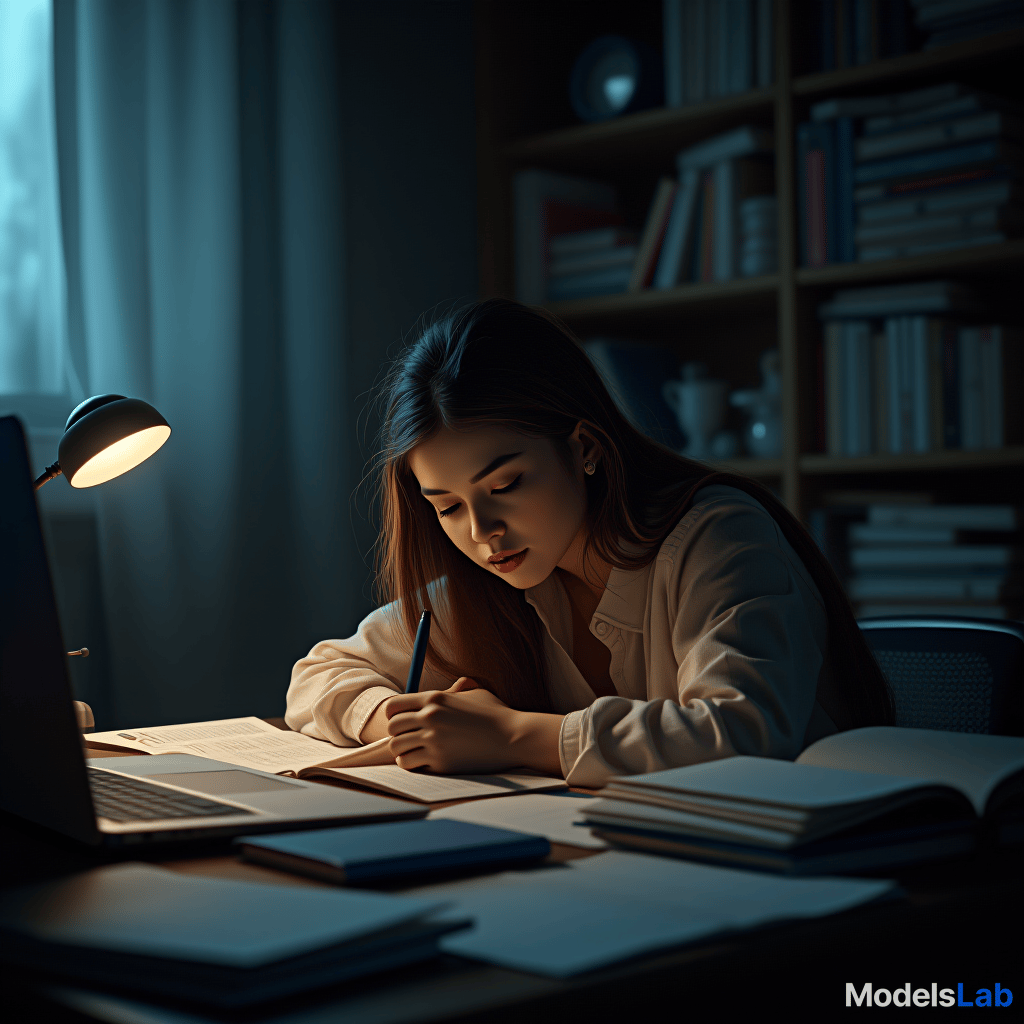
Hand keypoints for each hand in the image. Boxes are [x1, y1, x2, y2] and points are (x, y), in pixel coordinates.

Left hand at [384, 677, 523, 774]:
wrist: (513, 737)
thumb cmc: (497, 714)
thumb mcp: (476, 693)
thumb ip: (458, 690)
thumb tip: (453, 688)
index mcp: (435, 698)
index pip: (394, 706)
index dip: (394, 715)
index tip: (403, 721)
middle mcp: (430, 717)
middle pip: (392, 727)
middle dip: (397, 733)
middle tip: (408, 738)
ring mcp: (434, 740)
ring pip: (397, 747)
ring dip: (402, 750)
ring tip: (413, 751)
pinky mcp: (440, 761)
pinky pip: (409, 763)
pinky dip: (411, 763)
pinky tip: (422, 761)